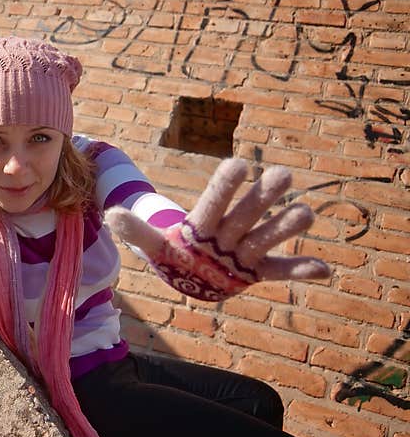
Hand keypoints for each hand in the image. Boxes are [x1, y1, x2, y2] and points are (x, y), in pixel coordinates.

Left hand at [105, 158, 329, 300]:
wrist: (188, 270)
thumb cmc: (172, 252)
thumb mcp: (153, 245)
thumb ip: (137, 231)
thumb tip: (112, 214)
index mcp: (202, 223)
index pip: (213, 201)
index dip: (225, 185)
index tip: (239, 164)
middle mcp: (228, 232)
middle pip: (246, 213)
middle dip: (263, 197)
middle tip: (284, 173)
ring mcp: (244, 251)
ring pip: (266, 236)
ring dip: (285, 227)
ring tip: (306, 214)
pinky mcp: (255, 271)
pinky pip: (280, 270)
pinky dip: (300, 271)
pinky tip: (324, 270)